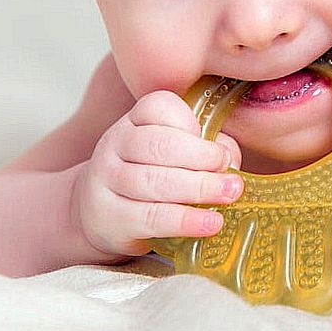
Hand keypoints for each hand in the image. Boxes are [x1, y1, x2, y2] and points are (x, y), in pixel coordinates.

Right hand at [73, 91, 244, 258]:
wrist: (98, 212)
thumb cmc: (150, 175)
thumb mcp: (174, 153)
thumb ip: (206, 147)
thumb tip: (232, 160)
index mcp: (135, 119)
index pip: (159, 107)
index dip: (191, 124)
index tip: (218, 149)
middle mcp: (115, 143)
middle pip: (160, 145)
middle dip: (203, 159)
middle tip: (232, 178)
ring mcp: (107, 179)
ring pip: (155, 182)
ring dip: (199, 189)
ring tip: (228, 197)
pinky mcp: (109, 216)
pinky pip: (150, 217)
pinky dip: (185, 221)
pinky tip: (210, 223)